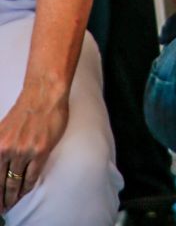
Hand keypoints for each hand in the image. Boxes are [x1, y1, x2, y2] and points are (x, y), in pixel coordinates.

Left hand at [0, 87, 68, 214]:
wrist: (44, 94)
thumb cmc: (26, 109)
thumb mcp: (3, 129)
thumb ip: (1, 147)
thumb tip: (0, 164)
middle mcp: (7, 150)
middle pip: (1, 183)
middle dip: (1, 198)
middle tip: (2, 208)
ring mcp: (24, 151)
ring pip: (16, 182)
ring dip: (14, 195)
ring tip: (12, 202)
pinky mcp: (40, 151)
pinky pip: (32, 176)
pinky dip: (27, 186)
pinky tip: (25, 190)